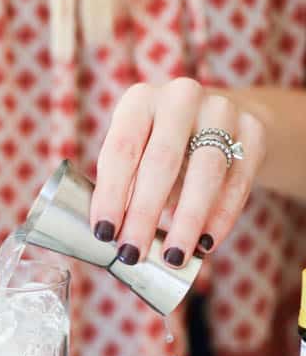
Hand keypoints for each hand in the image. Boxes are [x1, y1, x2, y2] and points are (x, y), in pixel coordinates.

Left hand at [90, 78, 265, 267]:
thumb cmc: (161, 148)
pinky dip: (221, 217)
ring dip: (187, 221)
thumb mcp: (136, 155)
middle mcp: (181, 98)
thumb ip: (124, 188)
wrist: (219, 121)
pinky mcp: (252, 132)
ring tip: (174, 257)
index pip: (121, 150)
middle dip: (144, 214)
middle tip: (133, 253)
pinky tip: (207, 244)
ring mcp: (221, 110)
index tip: (103, 233)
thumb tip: (114, 238)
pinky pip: (237, 181)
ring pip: (205, 172)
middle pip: (161, 161)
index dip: (110, 194)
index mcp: (139, 101)